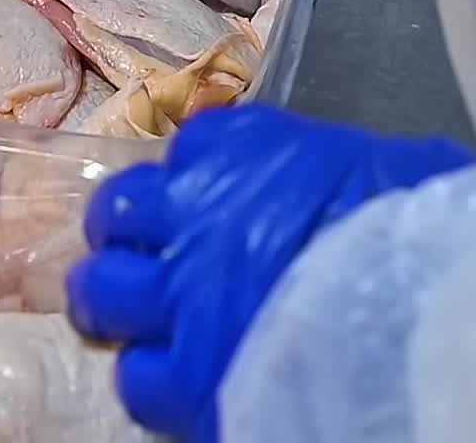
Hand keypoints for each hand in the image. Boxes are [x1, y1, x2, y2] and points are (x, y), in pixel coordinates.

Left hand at [66, 105, 470, 442]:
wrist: (432, 308)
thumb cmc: (409, 225)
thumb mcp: (348, 164)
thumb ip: (288, 171)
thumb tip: (287, 185)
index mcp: (232, 152)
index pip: (177, 154)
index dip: (183, 185)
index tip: (195, 204)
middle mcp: (188, 216)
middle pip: (115, 217)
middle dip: (123, 237)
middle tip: (145, 258)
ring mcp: (182, 300)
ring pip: (100, 295)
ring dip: (114, 303)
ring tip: (136, 319)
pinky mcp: (193, 381)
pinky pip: (140, 380)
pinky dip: (153, 379)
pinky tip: (181, 379)